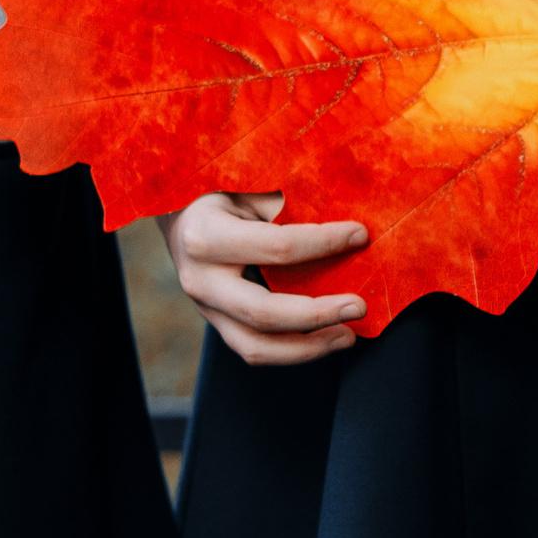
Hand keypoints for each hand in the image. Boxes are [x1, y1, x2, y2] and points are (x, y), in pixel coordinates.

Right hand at [169, 189, 367, 365]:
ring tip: (346, 336)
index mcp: (207, 235)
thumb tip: (350, 226)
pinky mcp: (216, 323)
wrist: (177, 215)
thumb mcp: (247, 187)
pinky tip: (323, 338)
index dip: (324, 243)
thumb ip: (286, 207)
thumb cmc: (220, 193)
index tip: (360, 235)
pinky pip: (254, 348)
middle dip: (318, 314)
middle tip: (359, 307)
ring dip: (308, 348)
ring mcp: (205, 308)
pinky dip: (293, 350)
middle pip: (264, 314)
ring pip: (257, 347)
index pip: (277, 247)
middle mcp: (200, 279)